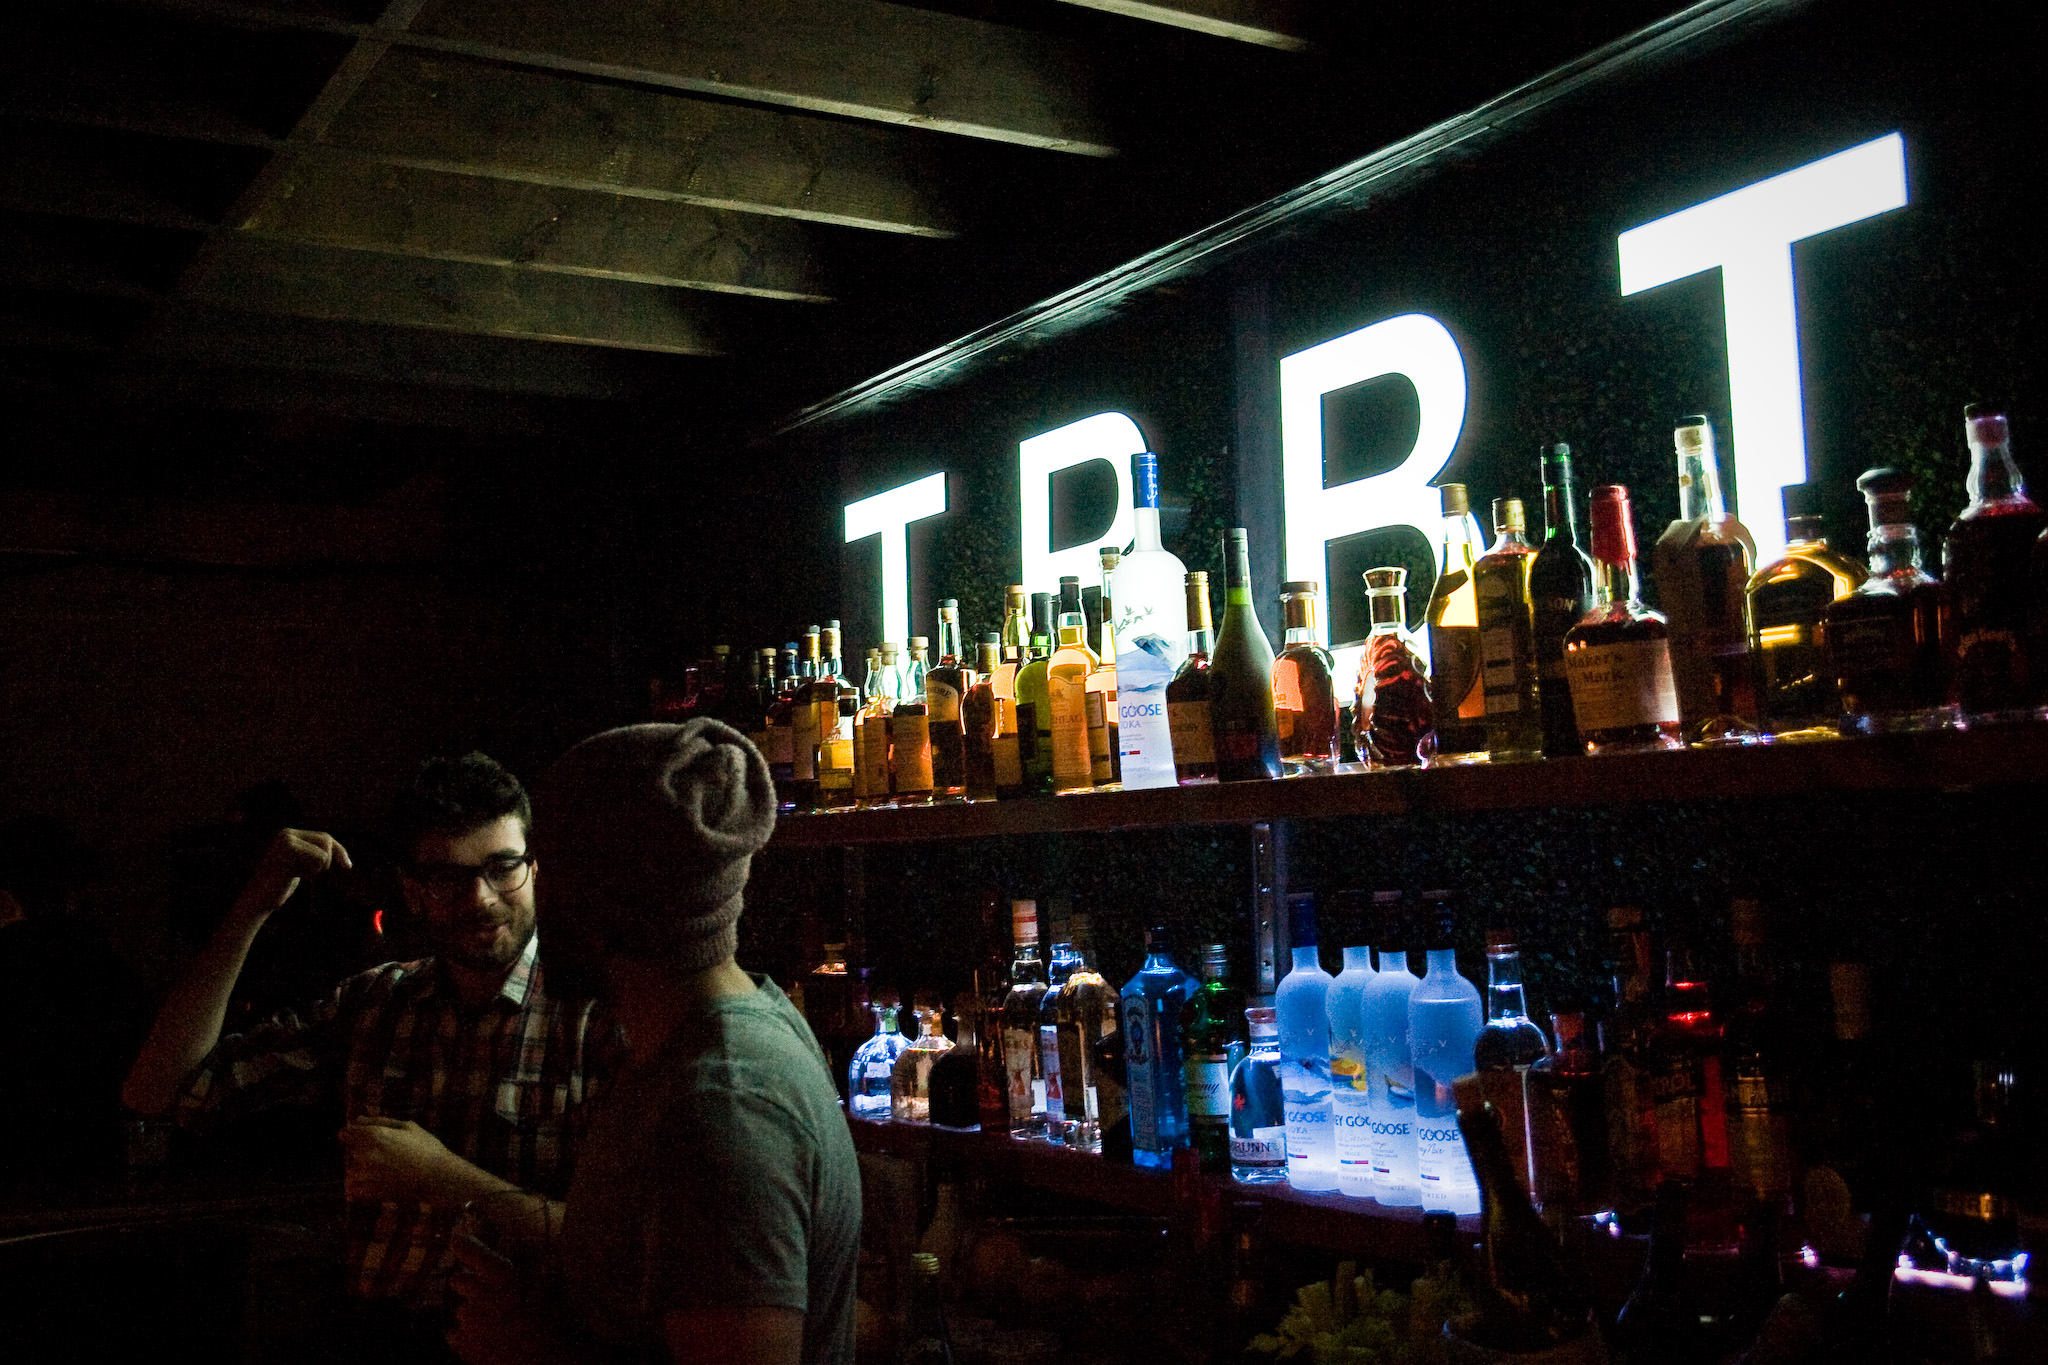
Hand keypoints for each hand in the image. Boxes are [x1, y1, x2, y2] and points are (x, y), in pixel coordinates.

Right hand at [243, 828, 351, 917]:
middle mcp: (287, 833)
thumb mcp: (299, 865)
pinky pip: (318, 859)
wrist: (258, 898)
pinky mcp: (288, 852)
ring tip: (296, 874)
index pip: (324, 837)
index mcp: (289, 834)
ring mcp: (286, 842)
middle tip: (307, 874)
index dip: (339, 851)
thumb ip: (313, 854)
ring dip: (316, 869)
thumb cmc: (280, 884)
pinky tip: (293, 875)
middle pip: (326, 841)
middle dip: (327, 861)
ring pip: (324, 853)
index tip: (348, 866)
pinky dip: (311, 871)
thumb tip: (340, 853)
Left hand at [338, 1115, 456, 1203]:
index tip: (360, 1139)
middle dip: (361, 1153)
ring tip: (385, 1172)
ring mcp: (366, 1175)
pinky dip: (360, 1188)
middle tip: (386, 1157)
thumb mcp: (409, 1127)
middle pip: (350, 1152)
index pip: (347, 1133)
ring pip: (351, 1171)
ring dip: (362, 1171)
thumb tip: (358, 1120)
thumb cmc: (428, 1149)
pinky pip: (353, 1189)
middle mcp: (366, 1154)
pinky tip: (378, 1185)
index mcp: (375, 1135)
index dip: (350, 1135)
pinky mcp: (369, 1193)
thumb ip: (382, 1121)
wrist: (438, 1179)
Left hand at [447, 1233, 560, 1364]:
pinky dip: (464, 1336)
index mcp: (502, 1277)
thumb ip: (544, 1274)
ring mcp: (467, 1321)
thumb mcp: (551, 1294)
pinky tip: (484, 1341)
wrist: (538, 1362)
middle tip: (483, 1292)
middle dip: (465, 1283)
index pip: (475, 1253)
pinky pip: (455, 1334)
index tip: (456, 1239)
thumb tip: (548, 1258)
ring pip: (461, 1310)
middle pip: (459, 1281)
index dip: (464, 1244)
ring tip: (492, 1324)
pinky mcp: (461, 1344)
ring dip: (471, 1314)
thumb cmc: (550, 1327)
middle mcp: (480, 1294)